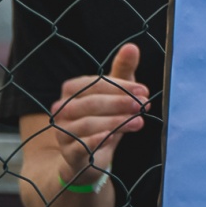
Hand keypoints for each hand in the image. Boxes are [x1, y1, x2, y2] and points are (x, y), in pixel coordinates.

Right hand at [48, 44, 148, 185]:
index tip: (143, 90)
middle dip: (121, 103)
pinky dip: (97, 140)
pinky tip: (113, 137)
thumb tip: (132, 47)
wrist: (87, 159)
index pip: (94, 84)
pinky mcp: (69, 154)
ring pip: (88, 124)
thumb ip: (122, 71)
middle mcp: (62, 110)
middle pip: (91, 103)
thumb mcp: (115, 95)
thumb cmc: (103, 119)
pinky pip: (80, 145)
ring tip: (140, 122)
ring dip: (117, 122)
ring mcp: (63, 132)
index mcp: (71, 91)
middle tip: (144, 104)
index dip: (120, 86)